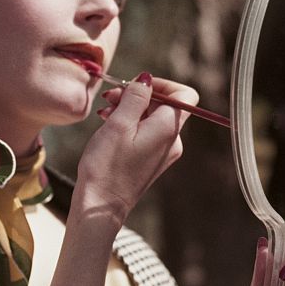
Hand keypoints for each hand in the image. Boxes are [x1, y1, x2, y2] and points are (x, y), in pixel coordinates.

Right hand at [76, 73, 197, 221]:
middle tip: (109, 97)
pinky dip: (129, 124)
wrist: (100, 206)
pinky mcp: (151, 161)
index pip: (184, 95)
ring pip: (152, 118)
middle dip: (138, 95)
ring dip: (129, 109)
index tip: (137, 86)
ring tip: (104, 113)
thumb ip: (135, 97)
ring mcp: (163, 153)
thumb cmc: (107, 166)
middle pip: (165, 105)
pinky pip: (146, 133)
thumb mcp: (118, 124)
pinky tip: (109, 126)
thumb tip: (146, 79)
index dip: (163, 84)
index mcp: (168, 129)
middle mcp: (172, 141)